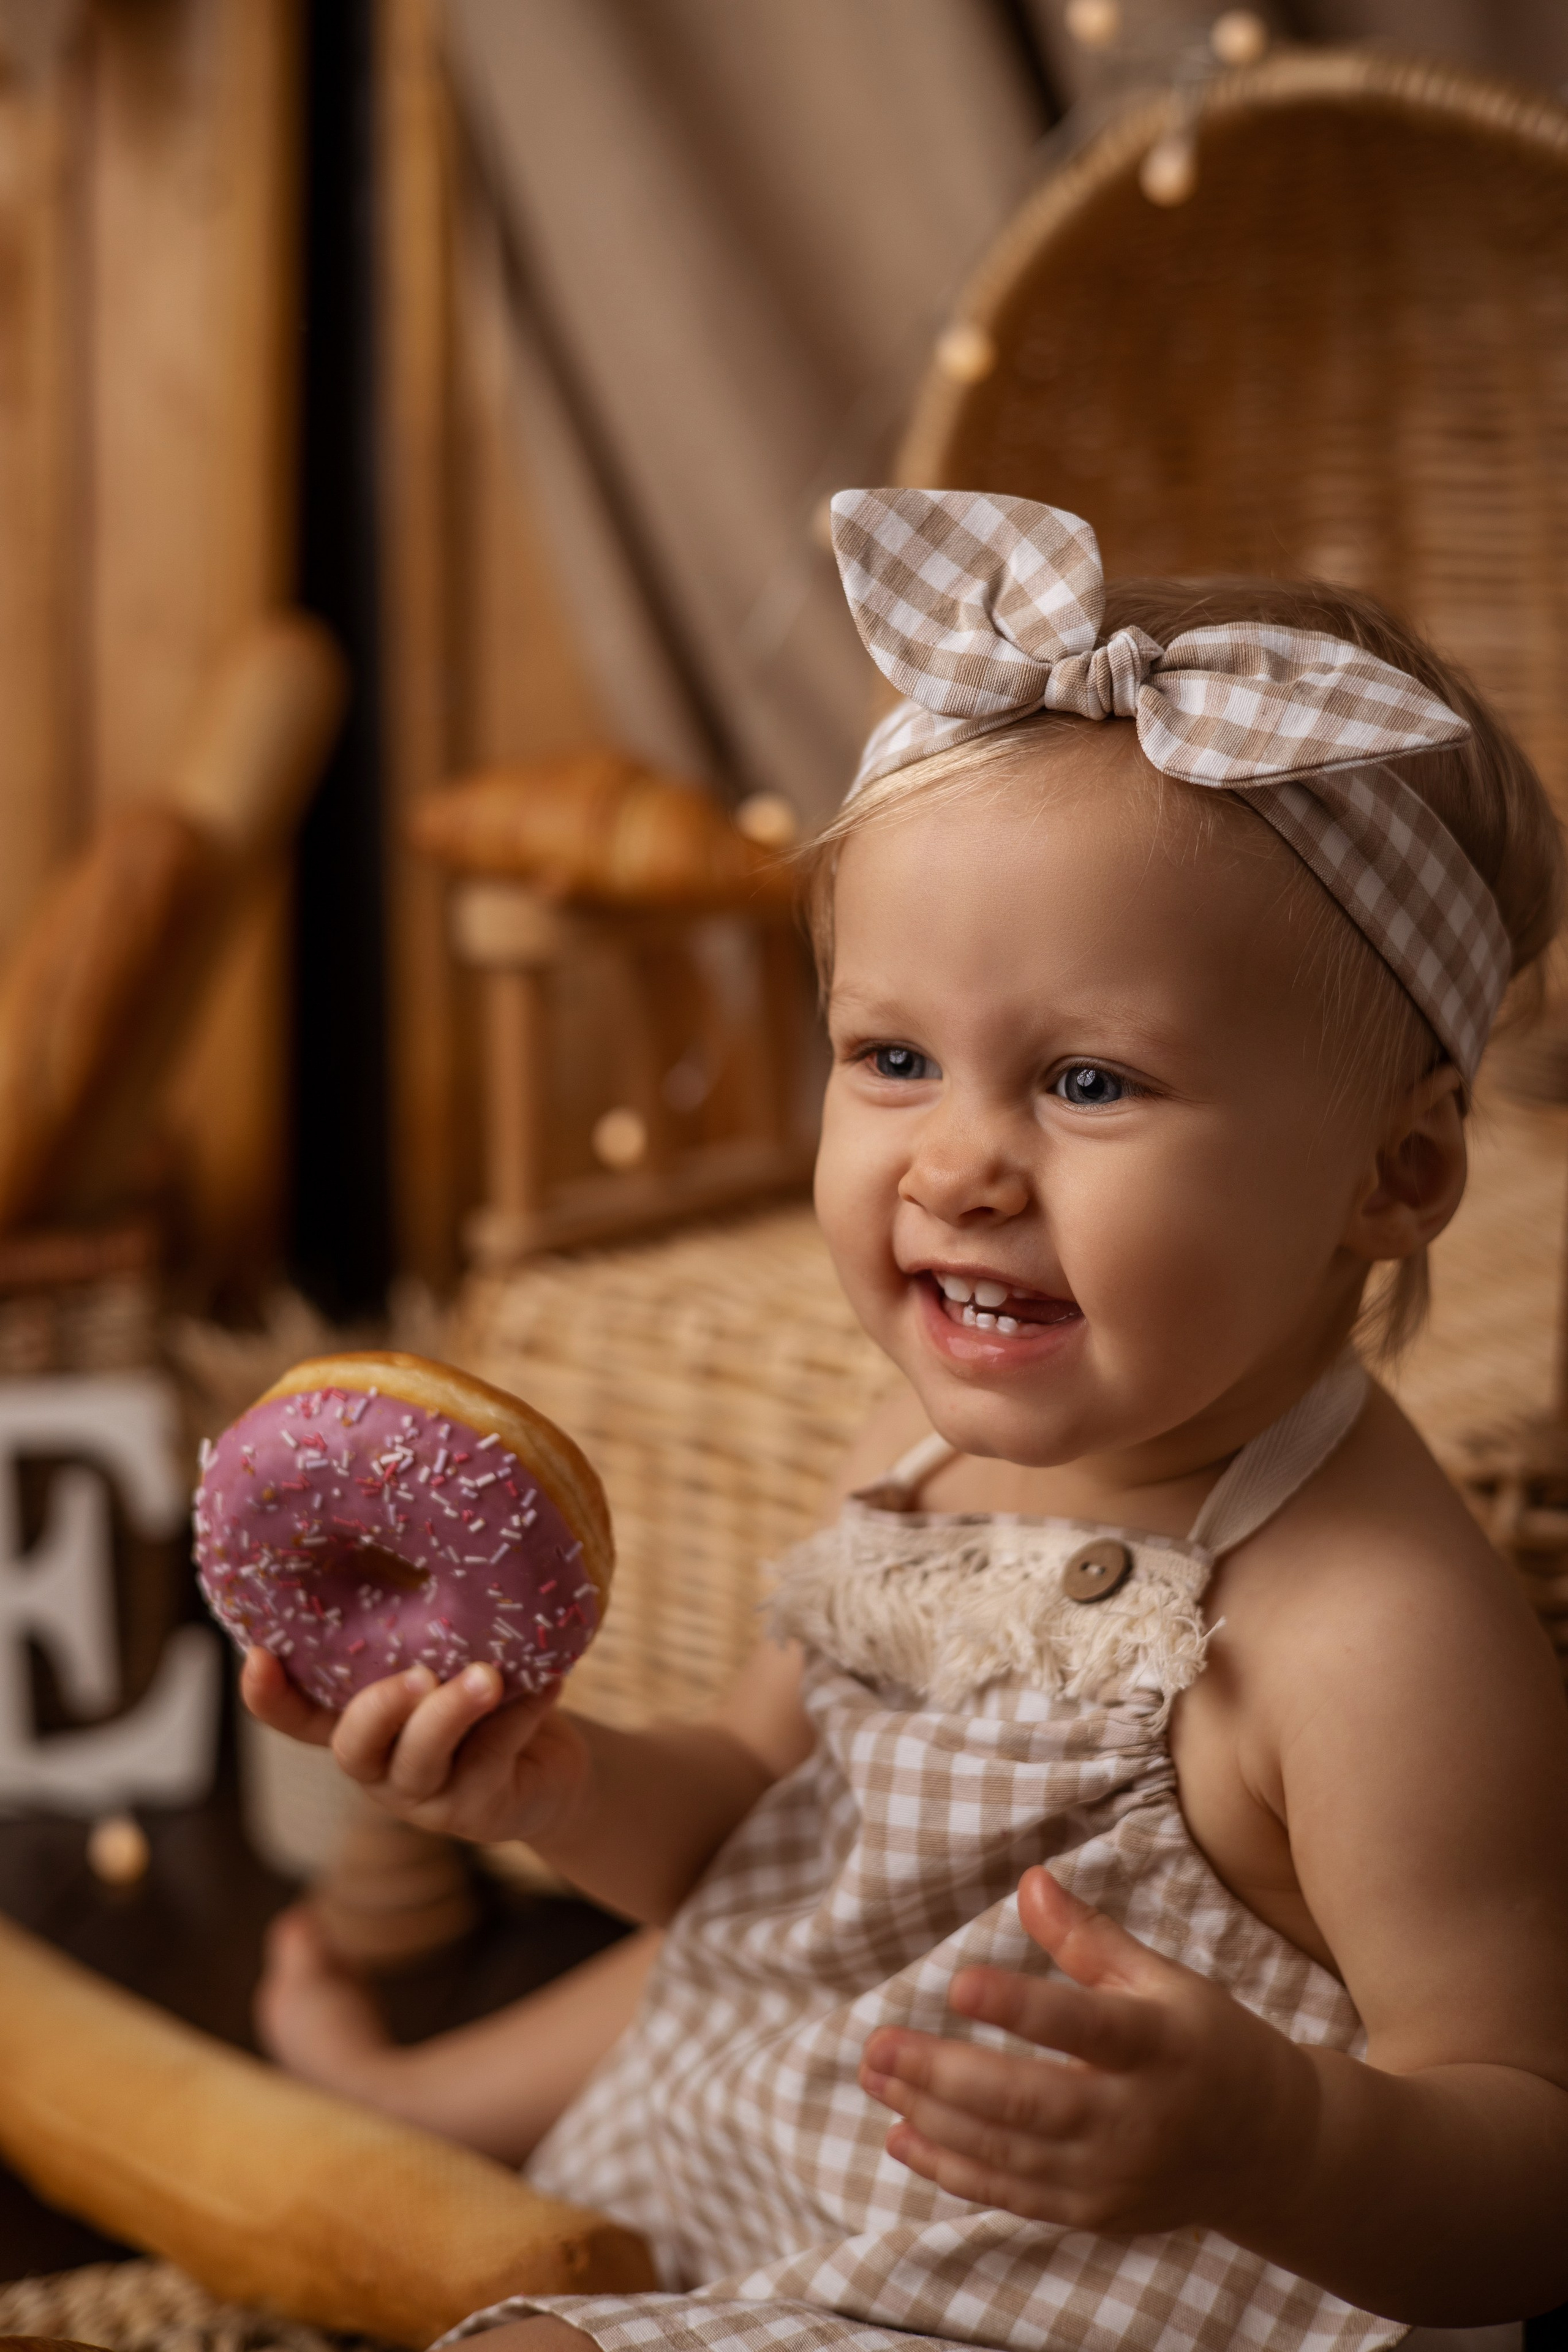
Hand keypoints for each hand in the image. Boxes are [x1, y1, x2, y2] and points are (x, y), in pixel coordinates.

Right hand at [241, 1648, 591, 1848]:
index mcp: (360, 1722)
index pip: (295, 1717)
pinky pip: (493, 1759)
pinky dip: (522, 1715)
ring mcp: (426, 1796)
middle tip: (415, 1674)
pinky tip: (550, 1682)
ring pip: (422, 1761)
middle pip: (352, 1748)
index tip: (256, 1656)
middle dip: (378, 1709)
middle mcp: (381, 1765)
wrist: (548, 1767)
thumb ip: (428, 1627)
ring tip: (487, 1678)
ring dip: (452, 1714)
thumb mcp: (449, 1656)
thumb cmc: (485, 1693)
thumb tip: (434, 1540)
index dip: (268, 1696)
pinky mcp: (478, 1810)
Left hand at [859, 1865, 1316, 2237]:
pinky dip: (952, 2170)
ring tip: (875, 2076)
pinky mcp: (1093, 2212)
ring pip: (1009, 2153)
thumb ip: (1089, 1938)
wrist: (1269, 2148)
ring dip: (933, 2116)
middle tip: (876, 2046)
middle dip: (944, 2075)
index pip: (1083, 2024)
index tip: (959, 1981)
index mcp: (1158, 2045)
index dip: (1021, 2006)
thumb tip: (1029, 1881)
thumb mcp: (1162, 1979)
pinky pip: (1012, 2195)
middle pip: (1030, 2102)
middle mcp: (1135, 2118)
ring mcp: (1112, 2176)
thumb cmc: (1206, 2042)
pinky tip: (901, 2137)